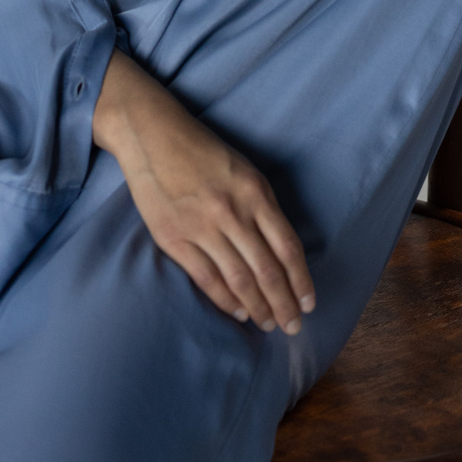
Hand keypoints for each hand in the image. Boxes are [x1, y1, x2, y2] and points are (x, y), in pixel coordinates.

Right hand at [93, 50, 314, 334]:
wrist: (153, 135)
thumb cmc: (203, 151)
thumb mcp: (244, 171)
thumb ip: (262, 208)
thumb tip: (280, 252)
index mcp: (255, 192)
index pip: (288, 247)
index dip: (301, 281)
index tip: (309, 303)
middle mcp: (232, 212)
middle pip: (267, 270)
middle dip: (284, 304)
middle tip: (292, 326)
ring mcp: (201, 226)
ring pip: (239, 279)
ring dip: (257, 307)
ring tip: (268, 323)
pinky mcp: (173, 237)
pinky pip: (206, 277)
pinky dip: (225, 299)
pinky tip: (238, 311)